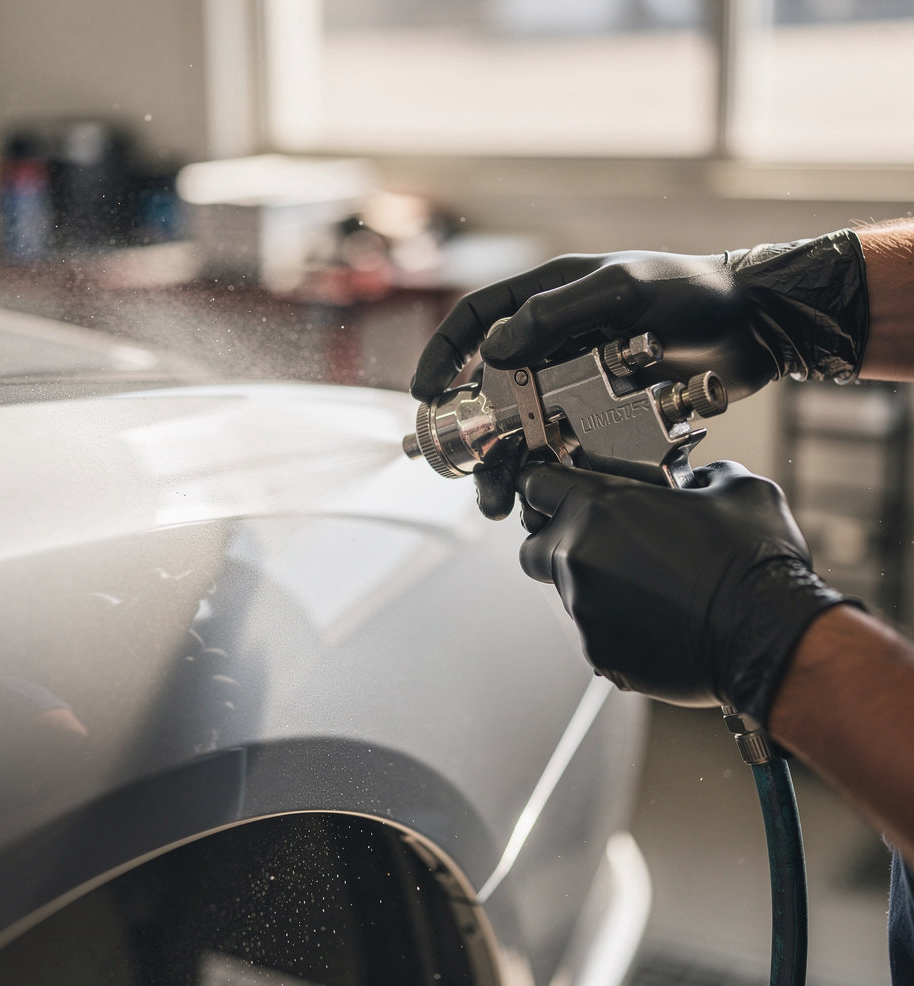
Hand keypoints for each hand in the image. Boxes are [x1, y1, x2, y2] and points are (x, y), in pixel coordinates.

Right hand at [412, 231, 867, 518]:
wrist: (754, 329)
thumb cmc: (693, 292)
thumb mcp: (625, 288)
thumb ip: (556, 311)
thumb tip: (494, 350)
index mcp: (548, 300)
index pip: (476, 319)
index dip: (442, 352)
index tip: (424, 392)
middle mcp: (553, 342)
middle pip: (492, 388)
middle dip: (472, 433)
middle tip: (467, 471)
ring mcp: (577, 380)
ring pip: (524, 427)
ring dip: (506, 465)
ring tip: (502, 502)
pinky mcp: (603, 412)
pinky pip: (564, 446)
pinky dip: (549, 474)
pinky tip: (543, 499)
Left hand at [517, 461, 850, 722]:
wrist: (769, 635)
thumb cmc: (752, 561)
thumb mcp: (734, 488)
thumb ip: (699, 476)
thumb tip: (696, 480)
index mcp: (601, 506)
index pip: (536, 485)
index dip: (546, 485)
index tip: (556, 490)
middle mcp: (579, 555)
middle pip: (533, 546)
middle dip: (554, 542)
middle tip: (595, 542)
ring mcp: (585, 608)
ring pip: (568, 592)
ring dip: (595, 585)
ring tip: (647, 586)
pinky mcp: (599, 651)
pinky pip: (595, 631)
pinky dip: (616, 625)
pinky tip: (657, 620)